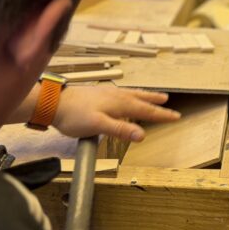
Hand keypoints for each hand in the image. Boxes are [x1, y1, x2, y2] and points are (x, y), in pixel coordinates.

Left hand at [53, 85, 178, 141]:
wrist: (53, 103)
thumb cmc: (74, 115)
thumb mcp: (98, 125)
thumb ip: (120, 130)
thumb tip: (142, 135)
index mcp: (119, 103)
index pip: (145, 110)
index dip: (161, 114)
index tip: (175, 116)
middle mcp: (116, 96)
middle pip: (141, 99)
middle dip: (155, 101)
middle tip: (168, 101)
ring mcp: (107, 94)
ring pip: (131, 94)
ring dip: (144, 96)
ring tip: (154, 96)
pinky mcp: (98, 94)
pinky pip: (122, 93)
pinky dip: (131, 95)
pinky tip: (125, 97)